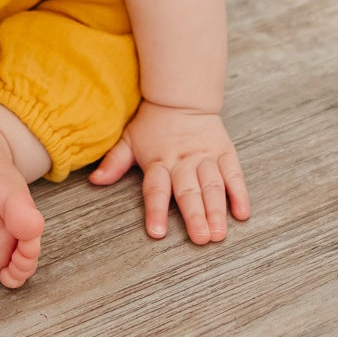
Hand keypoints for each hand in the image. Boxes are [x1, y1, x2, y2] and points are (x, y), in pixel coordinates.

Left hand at [89, 101, 249, 244]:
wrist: (181, 97)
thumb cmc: (152, 124)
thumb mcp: (128, 139)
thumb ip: (114, 162)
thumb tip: (95, 180)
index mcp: (158, 161)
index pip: (156, 189)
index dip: (156, 210)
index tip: (158, 232)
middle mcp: (183, 161)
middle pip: (189, 191)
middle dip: (195, 216)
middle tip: (202, 239)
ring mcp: (205, 157)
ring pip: (212, 186)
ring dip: (217, 210)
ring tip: (219, 233)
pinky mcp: (224, 152)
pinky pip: (234, 174)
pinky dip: (239, 193)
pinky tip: (242, 213)